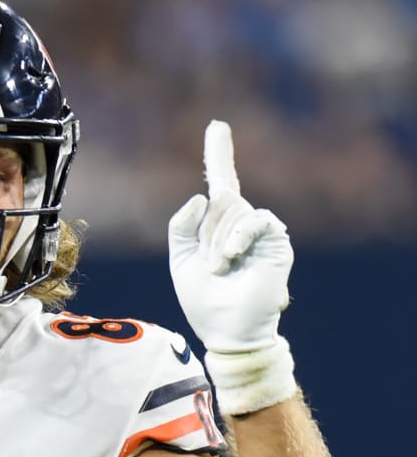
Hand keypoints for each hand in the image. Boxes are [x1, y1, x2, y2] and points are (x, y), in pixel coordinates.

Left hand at [168, 120, 296, 414]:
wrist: (227, 330)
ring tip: (220, 268)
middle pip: (217, 204)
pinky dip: (237, 238)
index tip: (217, 126)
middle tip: (211, 267)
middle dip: (205, 238)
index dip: (219, 154)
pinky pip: (256, 220)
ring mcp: (259, 231)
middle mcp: (240, 223)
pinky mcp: (276, 241)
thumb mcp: (180, 260)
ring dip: (218, 244)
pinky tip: (231, 257)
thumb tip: (202, 195)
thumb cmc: (203, 299)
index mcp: (217, 226)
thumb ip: (181, 226)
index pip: (221, 182)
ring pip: (232, 212)